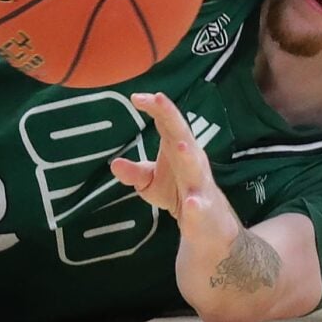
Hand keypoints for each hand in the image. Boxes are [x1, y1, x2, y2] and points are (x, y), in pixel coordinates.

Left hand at [111, 91, 231, 227]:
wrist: (208, 225)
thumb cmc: (178, 193)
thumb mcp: (150, 183)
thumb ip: (134, 172)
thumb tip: (113, 164)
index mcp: (178, 147)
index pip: (167, 122)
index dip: (154, 107)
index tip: (135, 97)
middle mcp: (192, 159)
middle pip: (182, 133)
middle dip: (171, 116)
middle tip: (158, 98)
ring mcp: (199, 183)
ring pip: (195, 166)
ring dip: (188, 155)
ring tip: (179, 145)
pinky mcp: (204, 208)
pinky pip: (200, 205)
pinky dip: (196, 205)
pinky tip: (191, 203)